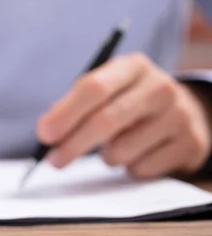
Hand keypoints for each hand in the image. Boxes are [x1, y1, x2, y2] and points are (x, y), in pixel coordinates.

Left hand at [37, 53, 211, 177]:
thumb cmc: (129, 101)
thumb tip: (46, 132)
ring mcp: (179, 116)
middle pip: (106, 120)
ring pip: (122, 151)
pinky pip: (141, 169)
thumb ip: (75, 105)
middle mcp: (159, 87)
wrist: (184, 111)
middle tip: (53, 160)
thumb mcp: (108, 89)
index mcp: (133, 66)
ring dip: (105, 157)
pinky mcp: (190, 144)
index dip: (65, 113)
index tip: (44, 134)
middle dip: (73, 144)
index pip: (94, 87)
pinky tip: (137, 154)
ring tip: (112, 147)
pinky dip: (129, 168)